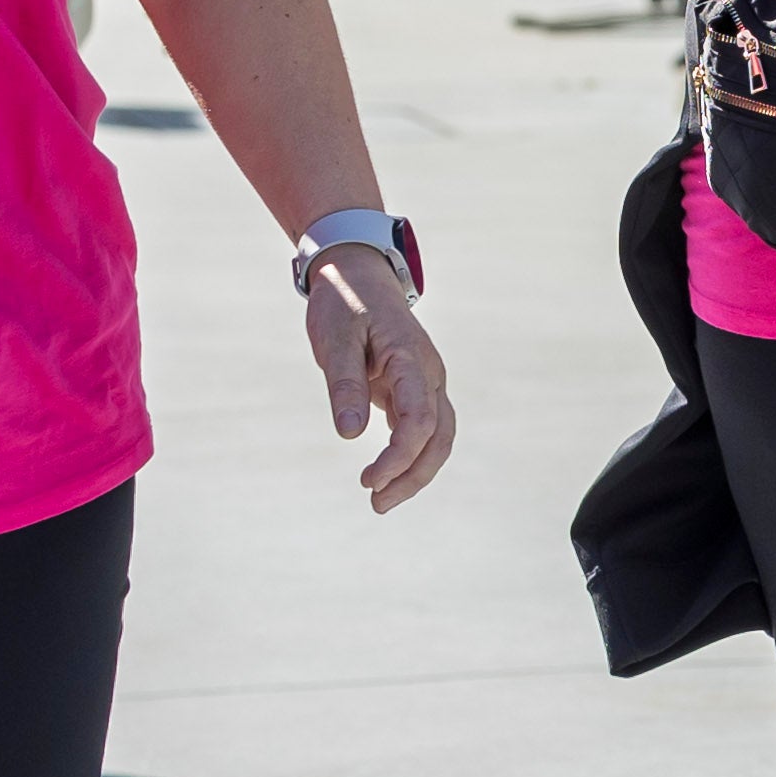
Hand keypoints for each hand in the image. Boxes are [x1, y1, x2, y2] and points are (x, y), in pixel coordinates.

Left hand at [298, 250, 454, 513]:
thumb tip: (350, 434)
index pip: (420, 420)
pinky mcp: (413, 387)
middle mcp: (427, 372)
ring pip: (437, 436)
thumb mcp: (335, 338)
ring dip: (416, 471)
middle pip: (440, 437)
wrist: (356, 272)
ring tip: (381, 499)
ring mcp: (424, 380)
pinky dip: (409, 455)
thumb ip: (344, 384)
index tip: (367, 481)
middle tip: (376, 504)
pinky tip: (386, 475)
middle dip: (414, 476)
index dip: (399, 457)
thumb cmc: (343, 301)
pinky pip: (422, 428)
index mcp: (410, 358)